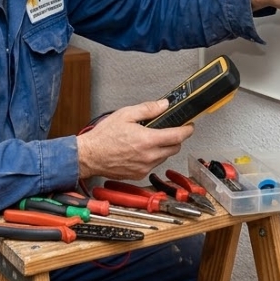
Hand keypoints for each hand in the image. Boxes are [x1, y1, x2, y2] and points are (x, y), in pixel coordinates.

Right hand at [76, 100, 192, 179]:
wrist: (89, 156)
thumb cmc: (103, 137)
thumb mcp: (125, 115)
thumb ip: (148, 109)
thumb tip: (164, 105)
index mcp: (147, 140)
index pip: (178, 136)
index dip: (187, 130)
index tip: (189, 126)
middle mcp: (149, 156)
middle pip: (174, 148)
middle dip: (175, 139)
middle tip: (168, 131)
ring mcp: (144, 168)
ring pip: (164, 157)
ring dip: (163, 149)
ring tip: (149, 140)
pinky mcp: (139, 175)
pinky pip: (153, 165)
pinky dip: (152, 157)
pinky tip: (140, 151)